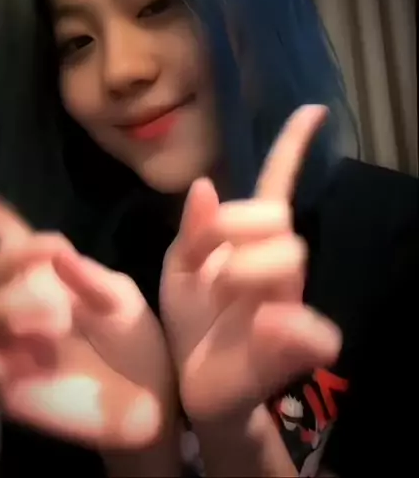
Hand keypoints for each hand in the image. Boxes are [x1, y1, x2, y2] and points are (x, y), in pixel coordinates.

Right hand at [0, 195, 174, 449]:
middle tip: (54, 293)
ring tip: (52, 326)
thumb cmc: (136, 338)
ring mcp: (12, 344)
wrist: (149, 399)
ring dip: (3, 311)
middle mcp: (24, 302)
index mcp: (51, 275)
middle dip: (10, 266)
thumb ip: (92, 279)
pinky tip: (17, 365)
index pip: (15, 241)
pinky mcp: (9, 387)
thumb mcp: (121, 301)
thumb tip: (58, 251)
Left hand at [160, 105, 341, 421]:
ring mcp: (291, 301)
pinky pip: (315, 331)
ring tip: (221, 293)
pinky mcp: (297, 347)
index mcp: (249, 241)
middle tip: (211, 261)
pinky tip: (264, 326)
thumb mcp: (178, 268)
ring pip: (289, 256)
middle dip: (237, 227)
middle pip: (277, 218)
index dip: (292, 147)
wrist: (192, 382)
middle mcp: (278, 263)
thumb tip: (205, 184)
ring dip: (245, 268)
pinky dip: (290, 325)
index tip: (314, 109)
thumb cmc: (190, 318)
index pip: (275, 186)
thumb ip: (193, 230)